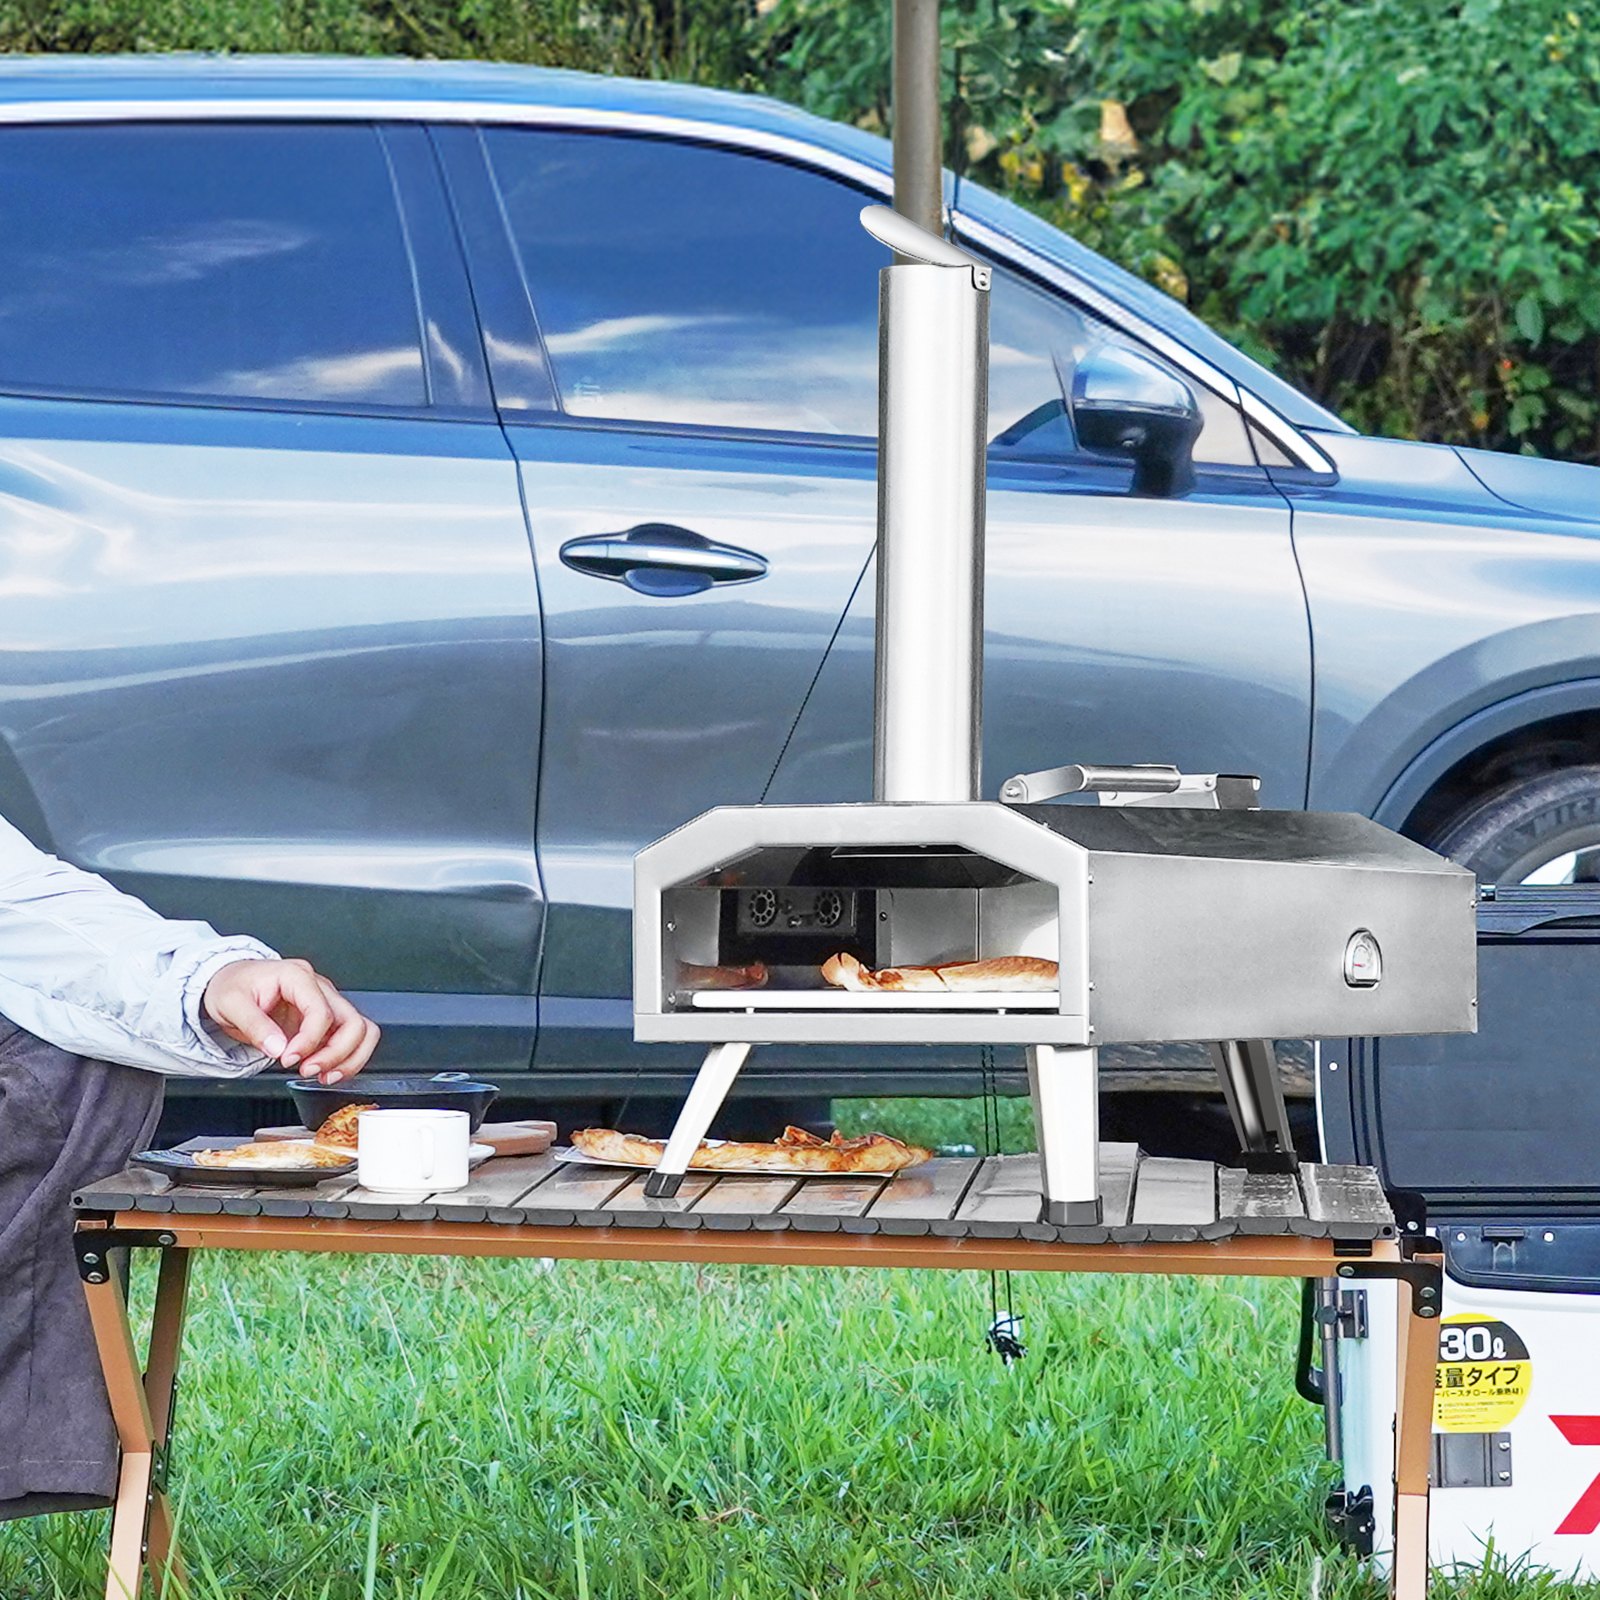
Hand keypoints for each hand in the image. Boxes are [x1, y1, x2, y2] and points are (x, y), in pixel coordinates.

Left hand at [202, 958, 379, 1083]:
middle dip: (336, 1053)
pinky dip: (347, 1058)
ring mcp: (327, 1002)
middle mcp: (320, 987)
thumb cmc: (232, 986)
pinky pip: (353, 1038)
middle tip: (309, 1070)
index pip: (321, 1011)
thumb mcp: (230, 1004)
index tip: (288, 1059)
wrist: (231, 981)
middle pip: (352, 1021)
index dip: (309, 1041)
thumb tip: (279, 1048)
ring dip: (349, 1058)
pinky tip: (327, 1071)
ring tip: (325, 1076)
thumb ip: (255, 1026)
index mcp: (297, 976)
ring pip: (361, 1030)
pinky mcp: (327, 1019)